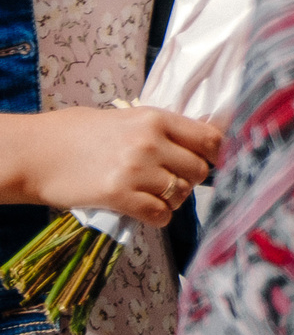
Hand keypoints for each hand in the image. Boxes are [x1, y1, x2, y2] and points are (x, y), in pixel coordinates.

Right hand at [0, 107, 223, 226]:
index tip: (207, 161)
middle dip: (191, 179)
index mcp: (156, 118)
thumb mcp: (128, 118)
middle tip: (174, 181)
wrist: (38, 152)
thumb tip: (203, 139)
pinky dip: (159, 217)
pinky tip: (148, 212)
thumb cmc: (81, 133)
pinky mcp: (118, 196)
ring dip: (174, 199)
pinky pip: (160, 214)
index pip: (209, 138)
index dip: (215, 154)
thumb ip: (163, 129)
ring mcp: (135, 170)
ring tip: (156, 195)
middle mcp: (151, 142)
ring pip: (181, 193)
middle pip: (199, 169)